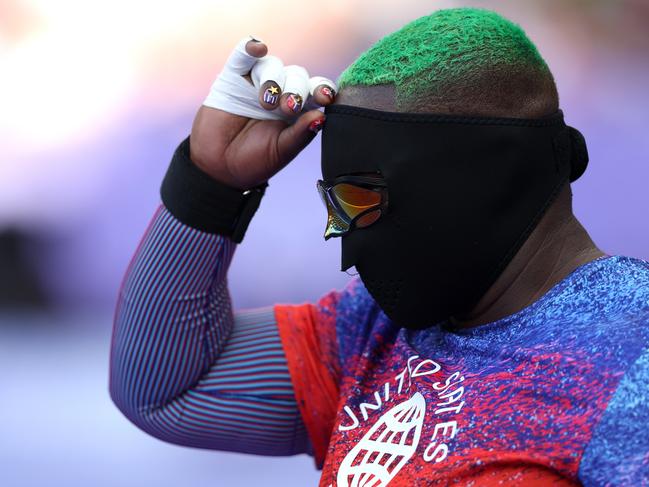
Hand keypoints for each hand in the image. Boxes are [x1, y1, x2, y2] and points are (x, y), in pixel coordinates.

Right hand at [190, 37, 336, 189]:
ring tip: (267, 101)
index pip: (316, 90)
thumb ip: (300, 134)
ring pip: (273, 65)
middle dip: (295, 89)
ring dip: (273, 79)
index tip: (324, 98)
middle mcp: (281, 91)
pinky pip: (243, 56)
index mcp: (298, 110)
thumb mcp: (281, 151)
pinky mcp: (233, 77)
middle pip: (297, 75)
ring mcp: (256, 83)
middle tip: (287, 108)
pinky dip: (250, 47)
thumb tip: (321, 116)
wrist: (220, 167)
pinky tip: (258, 48)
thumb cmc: (255, 161)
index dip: (323, 89)